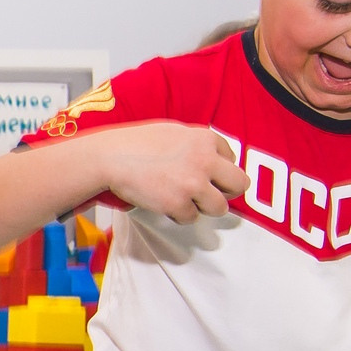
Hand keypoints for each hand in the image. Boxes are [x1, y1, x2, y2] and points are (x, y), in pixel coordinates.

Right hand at [95, 123, 249, 223]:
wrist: (111, 157)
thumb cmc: (138, 143)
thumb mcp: (174, 132)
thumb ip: (197, 145)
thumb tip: (214, 161)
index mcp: (205, 139)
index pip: (232, 158)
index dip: (219, 169)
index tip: (206, 174)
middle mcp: (205, 160)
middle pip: (239, 184)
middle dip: (227, 192)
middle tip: (211, 194)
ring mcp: (193, 184)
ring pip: (219, 207)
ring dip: (203, 207)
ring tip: (184, 199)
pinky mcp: (178, 204)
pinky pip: (191, 218)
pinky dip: (178, 214)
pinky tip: (163, 201)